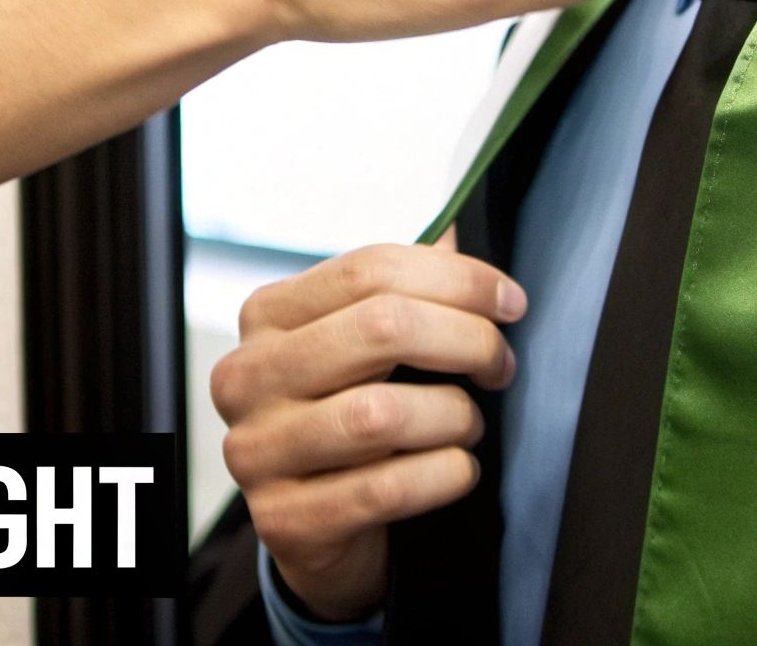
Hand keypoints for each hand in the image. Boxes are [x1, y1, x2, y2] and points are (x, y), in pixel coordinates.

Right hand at [210, 244, 524, 620]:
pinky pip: (384, 489)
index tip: (510, 303)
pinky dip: (443, 474)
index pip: (369, 270)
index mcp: (266, 315)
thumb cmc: (348, 417)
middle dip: (467, 340)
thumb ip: (403, 289)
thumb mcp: (363, 346)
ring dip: (455, 416)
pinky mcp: (283, 519)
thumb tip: (455, 230)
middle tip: (500, 365)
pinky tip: (458, 467)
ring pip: (383, 414)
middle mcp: (246, 377)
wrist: (314, 526)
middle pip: (382, 327)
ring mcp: (256, 451)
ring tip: (467, 424)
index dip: (457, 279)